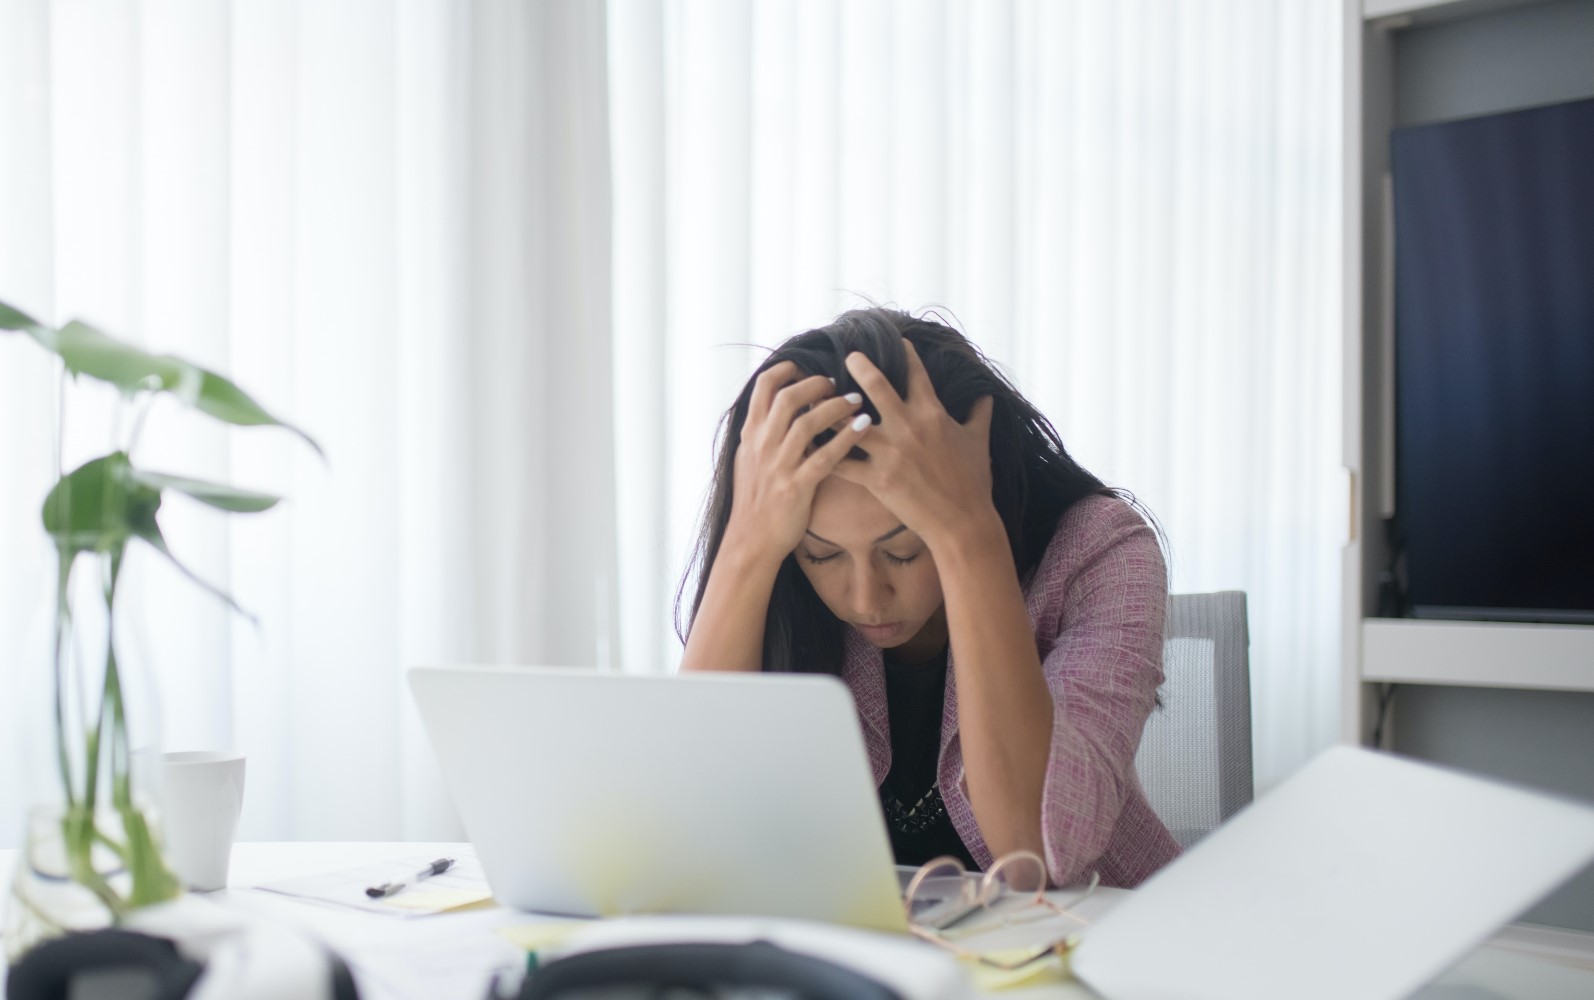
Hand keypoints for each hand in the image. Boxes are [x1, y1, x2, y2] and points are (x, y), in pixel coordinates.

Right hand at [725, 360, 871, 559]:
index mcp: (751, 435)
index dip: (786, 370)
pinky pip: (826, 457)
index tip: (804, 366)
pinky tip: (864, 427)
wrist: (751, 540)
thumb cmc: (754, 499)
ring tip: (857, 400)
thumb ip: (761, 434)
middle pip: (788, 398)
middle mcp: (762, 445)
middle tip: (835, 382)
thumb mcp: (747, 460)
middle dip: (815, 384)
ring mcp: (779, 465)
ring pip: (807, 424)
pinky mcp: (796, 486)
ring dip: (835, 407)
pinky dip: (846, 438)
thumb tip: (774, 409)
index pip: (764, 387)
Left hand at [832, 341, 996, 544]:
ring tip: (814, 400)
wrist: (963, 523)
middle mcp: (908, 427)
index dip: (905, 353)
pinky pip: (842, 463)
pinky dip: (823, 454)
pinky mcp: (877, 479)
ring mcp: (890, 453)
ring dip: (831, 411)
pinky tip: (808, 446)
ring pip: (850, 423)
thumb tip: (987, 396)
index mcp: (932, 413)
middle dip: (859, 366)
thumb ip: (979, 415)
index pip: (916, 373)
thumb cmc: (973, 482)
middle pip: (876, 386)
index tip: (895, 339)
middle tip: (847, 355)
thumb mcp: (979, 442)